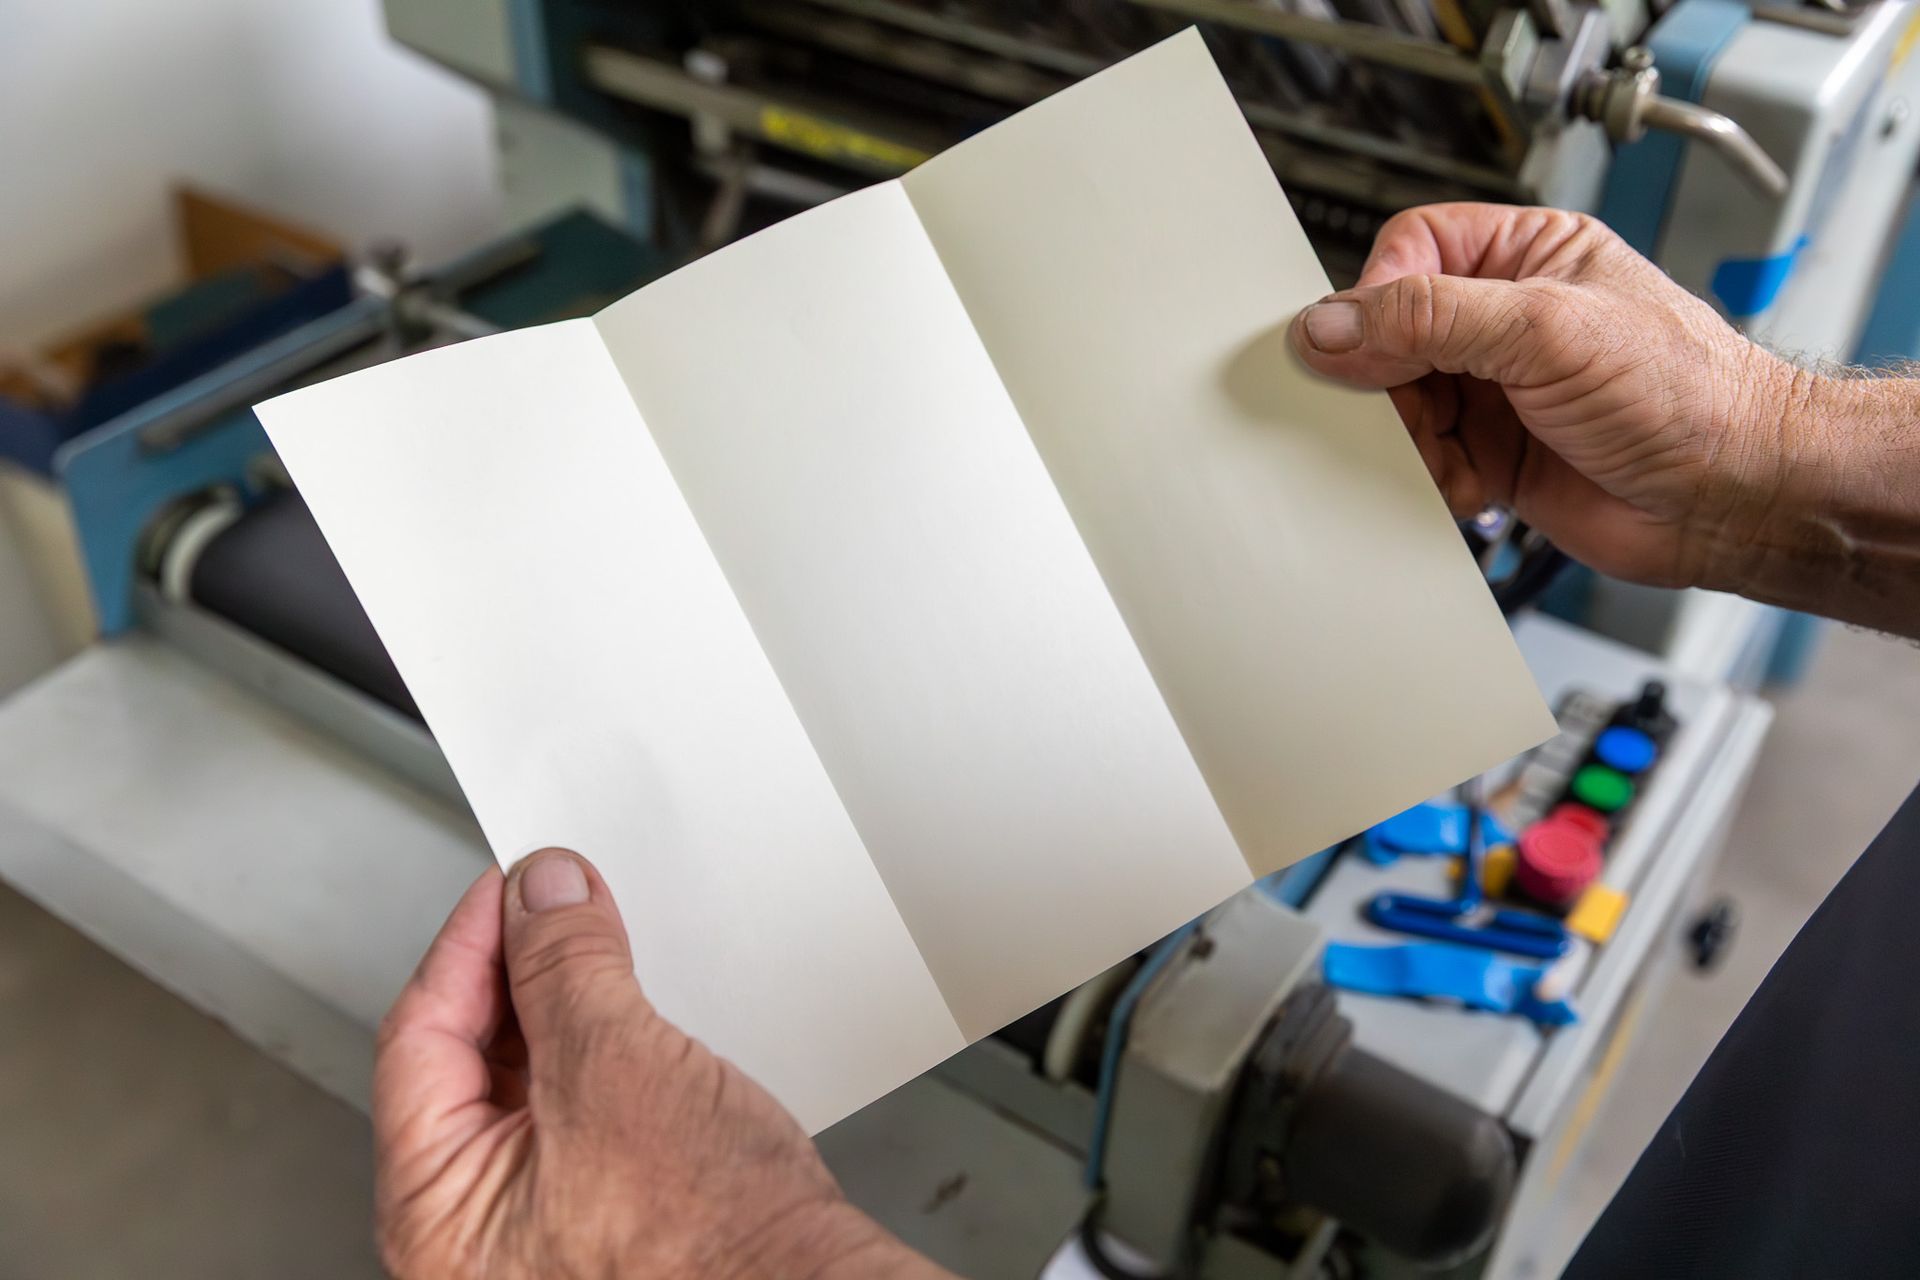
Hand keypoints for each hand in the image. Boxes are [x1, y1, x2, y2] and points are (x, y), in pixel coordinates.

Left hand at [375, 848, 950, 1278]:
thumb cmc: (711, 1241)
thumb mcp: (616, 1063)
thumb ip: (561, 964)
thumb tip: (538, 897)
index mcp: (435, 1213)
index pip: (418, 1040)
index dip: (468, 944)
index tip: (511, 887)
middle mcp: (467, 1235)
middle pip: (462, 1061)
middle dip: (514, 973)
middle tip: (557, 905)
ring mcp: (531, 1231)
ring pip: (520, 1084)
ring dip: (557, 1007)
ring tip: (598, 948)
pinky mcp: (594, 1218)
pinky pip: (569, 1113)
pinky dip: (591, 1051)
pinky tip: (628, 1011)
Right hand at [1288, 202, 1803, 588]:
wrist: (1735, 498)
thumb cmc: (1690, 394)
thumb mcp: (1547, 330)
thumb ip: (1431, 318)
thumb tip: (1333, 322)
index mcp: (1527, 254)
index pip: (1411, 251)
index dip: (1376, 295)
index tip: (1358, 343)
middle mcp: (1506, 318)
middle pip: (1391, 333)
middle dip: (1386, 381)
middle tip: (1394, 412)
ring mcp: (1497, 389)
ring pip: (1399, 403)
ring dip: (1410, 439)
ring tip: (1447, 457)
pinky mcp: (1493, 454)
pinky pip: (1424, 460)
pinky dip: (1430, 479)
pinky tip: (1467, 487)